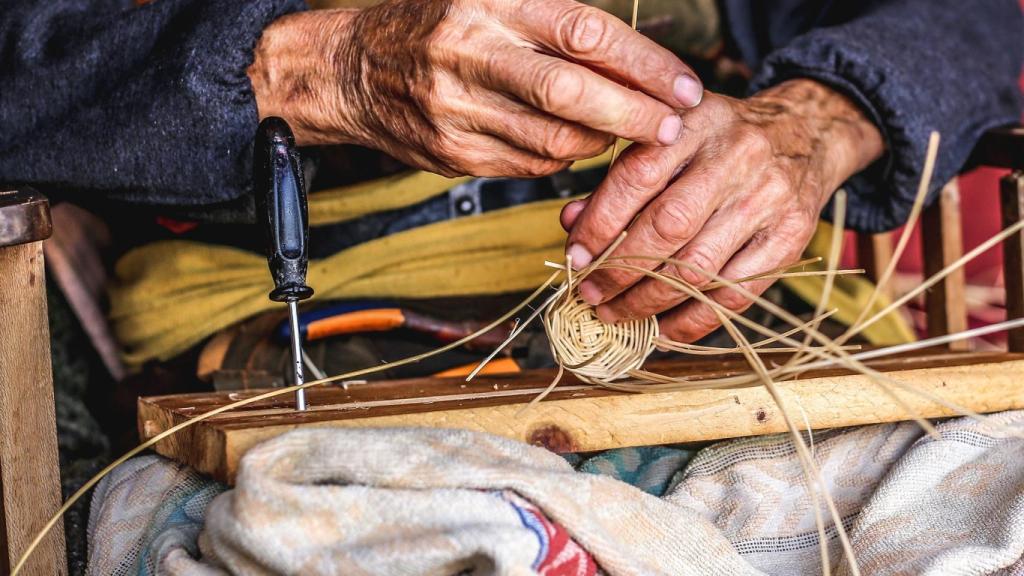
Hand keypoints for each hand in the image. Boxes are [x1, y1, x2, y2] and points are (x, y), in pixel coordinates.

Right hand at [249, 0, 703, 177]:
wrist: (354, 71)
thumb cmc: (438, 25)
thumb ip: (555, 18)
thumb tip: (634, 56)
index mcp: (490, 5)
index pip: (584, 34)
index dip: (643, 64)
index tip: (685, 86)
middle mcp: (472, 55)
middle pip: (571, 94)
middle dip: (633, 115)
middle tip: (672, 127)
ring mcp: (459, 110)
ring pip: (554, 140)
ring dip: (600, 141)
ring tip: (624, 132)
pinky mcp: (453, 154)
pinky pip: (528, 165)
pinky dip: (561, 158)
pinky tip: (572, 145)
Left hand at [561, 79, 884, 341]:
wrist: (806, 133)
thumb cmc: (719, 140)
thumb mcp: (670, 136)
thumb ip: (619, 177)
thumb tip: (571, 223)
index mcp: (697, 121)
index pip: (638, 176)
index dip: (599, 225)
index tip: (576, 258)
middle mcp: (737, 156)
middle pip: (668, 227)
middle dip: (619, 271)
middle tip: (591, 294)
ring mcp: (769, 199)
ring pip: (697, 268)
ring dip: (647, 302)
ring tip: (616, 312)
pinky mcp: (791, 238)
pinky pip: (733, 294)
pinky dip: (691, 320)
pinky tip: (660, 327)